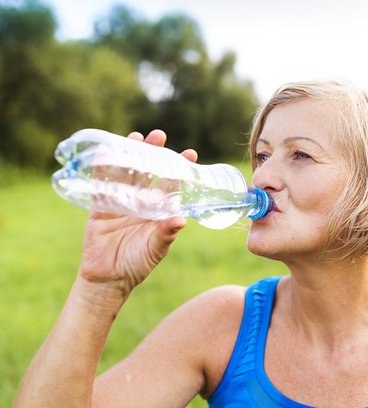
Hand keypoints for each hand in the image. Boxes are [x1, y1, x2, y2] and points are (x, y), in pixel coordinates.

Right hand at [78, 130, 197, 298]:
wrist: (108, 278)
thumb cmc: (137, 265)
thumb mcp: (155, 249)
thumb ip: (166, 234)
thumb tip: (181, 220)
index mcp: (159, 211)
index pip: (172, 185)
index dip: (180, 169)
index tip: (190, 154)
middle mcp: (142, 203)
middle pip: (149, 172)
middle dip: (154, 153)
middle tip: (159, 136)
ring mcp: (121, 202)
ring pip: (127, 173)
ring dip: (130, 155)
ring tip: (136, 137)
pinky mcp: (101, 206)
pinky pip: (101, 183)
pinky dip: (102, 167)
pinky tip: (104, 151)